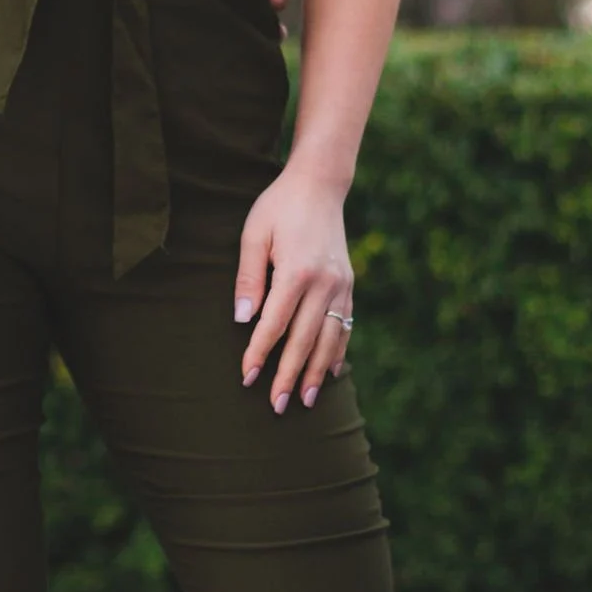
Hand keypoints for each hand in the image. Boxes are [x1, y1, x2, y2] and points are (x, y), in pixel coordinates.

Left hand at [234, 164, 353, 412]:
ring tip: (304, 400)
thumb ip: (249, 279)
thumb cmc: (278, 208)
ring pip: (330, 339)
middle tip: (276, 406)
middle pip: (304, 340)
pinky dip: (337, 352)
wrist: (319, 185)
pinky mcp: (348, 284)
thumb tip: (243, 321)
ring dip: (316, 372)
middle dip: (288, 375)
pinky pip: (346, 326)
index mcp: (297, 272)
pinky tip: (329, 373)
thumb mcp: (253, 235)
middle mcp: (324, 283)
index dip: (260, 353)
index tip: (248, 378)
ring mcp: (341, 285)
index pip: (275, 324)